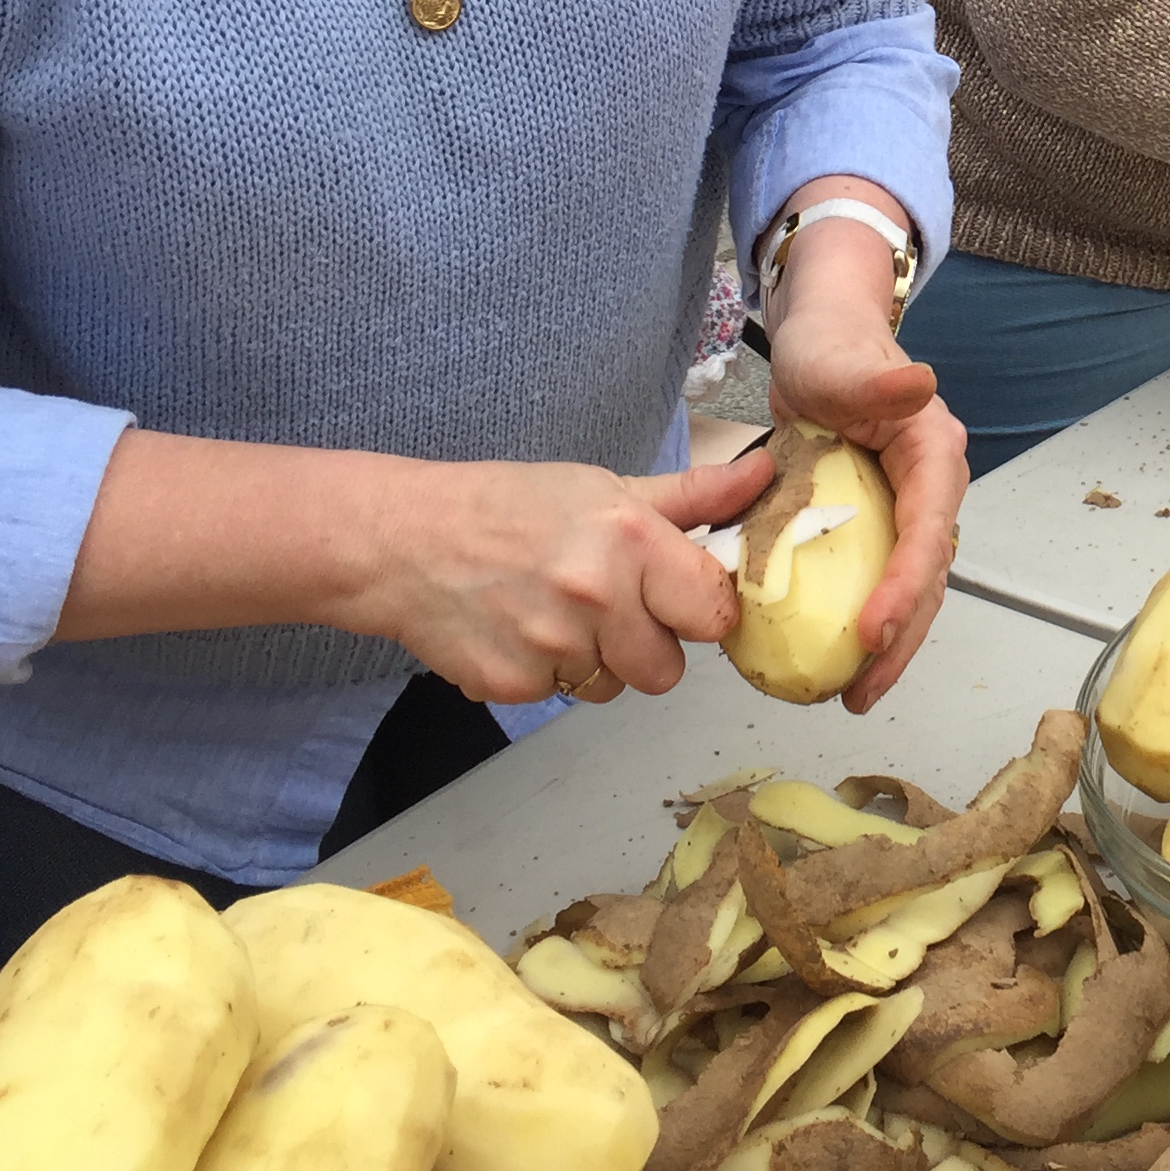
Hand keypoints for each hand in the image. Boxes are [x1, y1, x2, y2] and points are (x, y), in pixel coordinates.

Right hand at [354, 453, 753, 707]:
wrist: (405, 539)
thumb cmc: (512, 506)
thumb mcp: (607, 488)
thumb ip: (695, 497)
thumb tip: (764, 475)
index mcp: (631, 540)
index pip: (714, 612)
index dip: (701, 610)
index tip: (680, 599)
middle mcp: (596, 596)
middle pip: (668, 669)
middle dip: (648, 645)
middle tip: (611, 606)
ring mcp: (552, 646)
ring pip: (615, 687)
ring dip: (598, 661)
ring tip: (559, 612)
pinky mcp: (512, 684)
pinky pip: (561, 695)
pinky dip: (547, 672)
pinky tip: (520, 629)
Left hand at [767, 226, 966, 714]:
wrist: (821, 343)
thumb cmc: (829, 349)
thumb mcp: (838, 363)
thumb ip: (875, 382)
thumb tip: (922, 385)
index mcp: (933, 454)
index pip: (929, 528)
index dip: (907, 584)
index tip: (872, 630)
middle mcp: (931, 489)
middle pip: (929, 575)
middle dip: (902, 638)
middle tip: (862, 689)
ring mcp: (907, 511)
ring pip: (910, 589)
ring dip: (888, 646)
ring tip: (852, 695)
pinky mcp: (879, 526)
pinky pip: (877, 581)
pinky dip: (862, 622)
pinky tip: (831, 660)